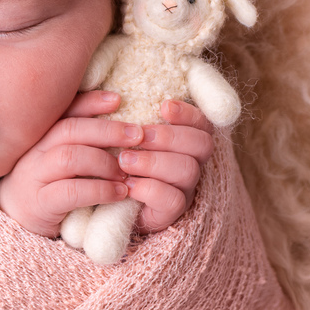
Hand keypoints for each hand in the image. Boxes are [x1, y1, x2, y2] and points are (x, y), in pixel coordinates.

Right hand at [0, 91, 141, 237]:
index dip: (90, 102)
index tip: (117, 100)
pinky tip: (119, 193)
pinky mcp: (39, 204)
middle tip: (136, 135)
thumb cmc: (47, 185)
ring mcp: (33, 176)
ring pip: (70, 157)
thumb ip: (81, 141)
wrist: (15, 220)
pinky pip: (71, 191)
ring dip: (104, 161)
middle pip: (70, 130)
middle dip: (107, 130)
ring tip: (126, 172)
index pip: (65, 110)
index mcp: (41, 135)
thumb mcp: (61, 159)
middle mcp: (34, 151)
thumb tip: (121, 124)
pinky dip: (100, 189)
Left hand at [121, 99, 214, 233]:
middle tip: (139, 136)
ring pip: (188, 170)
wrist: (106, 203)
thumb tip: (116, 96)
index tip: (164, 106)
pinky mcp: (171, 213)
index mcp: (184, 141)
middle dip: (169, 136)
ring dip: (154, 162)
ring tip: (124, 160)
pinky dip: (149, 189)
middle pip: (202, 144)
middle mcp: (191, 163)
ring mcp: (184, 189)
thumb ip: (124, 116)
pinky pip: (173, 200)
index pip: (202, 123)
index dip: (189, 113)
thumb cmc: (115, 161)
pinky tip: (127, 184)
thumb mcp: (119, 135)